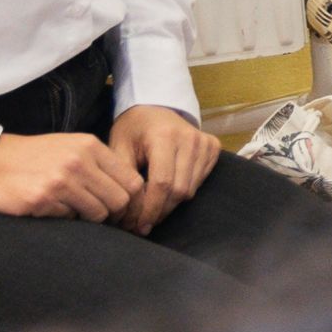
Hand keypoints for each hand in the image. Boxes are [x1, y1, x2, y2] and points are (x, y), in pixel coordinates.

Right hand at [0, 131, 139, 220]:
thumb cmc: (31, 156)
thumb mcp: (69, 147)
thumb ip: (99, 164)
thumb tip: (131, 193)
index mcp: (89, 146)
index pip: (133, 181)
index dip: (133, 201)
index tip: (124, 211)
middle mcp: (78, 162)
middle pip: (120, 201)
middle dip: (115, 215)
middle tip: (103, 220)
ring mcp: (60, 181)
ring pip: (98, 214)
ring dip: (89, 219)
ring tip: (72, 212)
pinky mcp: (41, 200)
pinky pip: (70, 220)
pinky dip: (65, 219)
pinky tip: (50, 209)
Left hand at [108, 107, 218, 233]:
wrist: (154, 107)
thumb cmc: (133, 128)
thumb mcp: (119, 147)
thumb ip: (123, 177)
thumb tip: (127, 212)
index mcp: (164, 136)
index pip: (162, 183)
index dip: (150, 208)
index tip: (138, 225)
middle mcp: (190, 139)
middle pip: (179, 190)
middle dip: (160, 211)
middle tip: (142, 223)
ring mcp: (204, 143)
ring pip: (191, 190)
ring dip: (171, 205)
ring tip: (152, 210)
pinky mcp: (212, 148)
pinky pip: (200, 182)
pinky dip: (183, 192)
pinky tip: (167, 191)